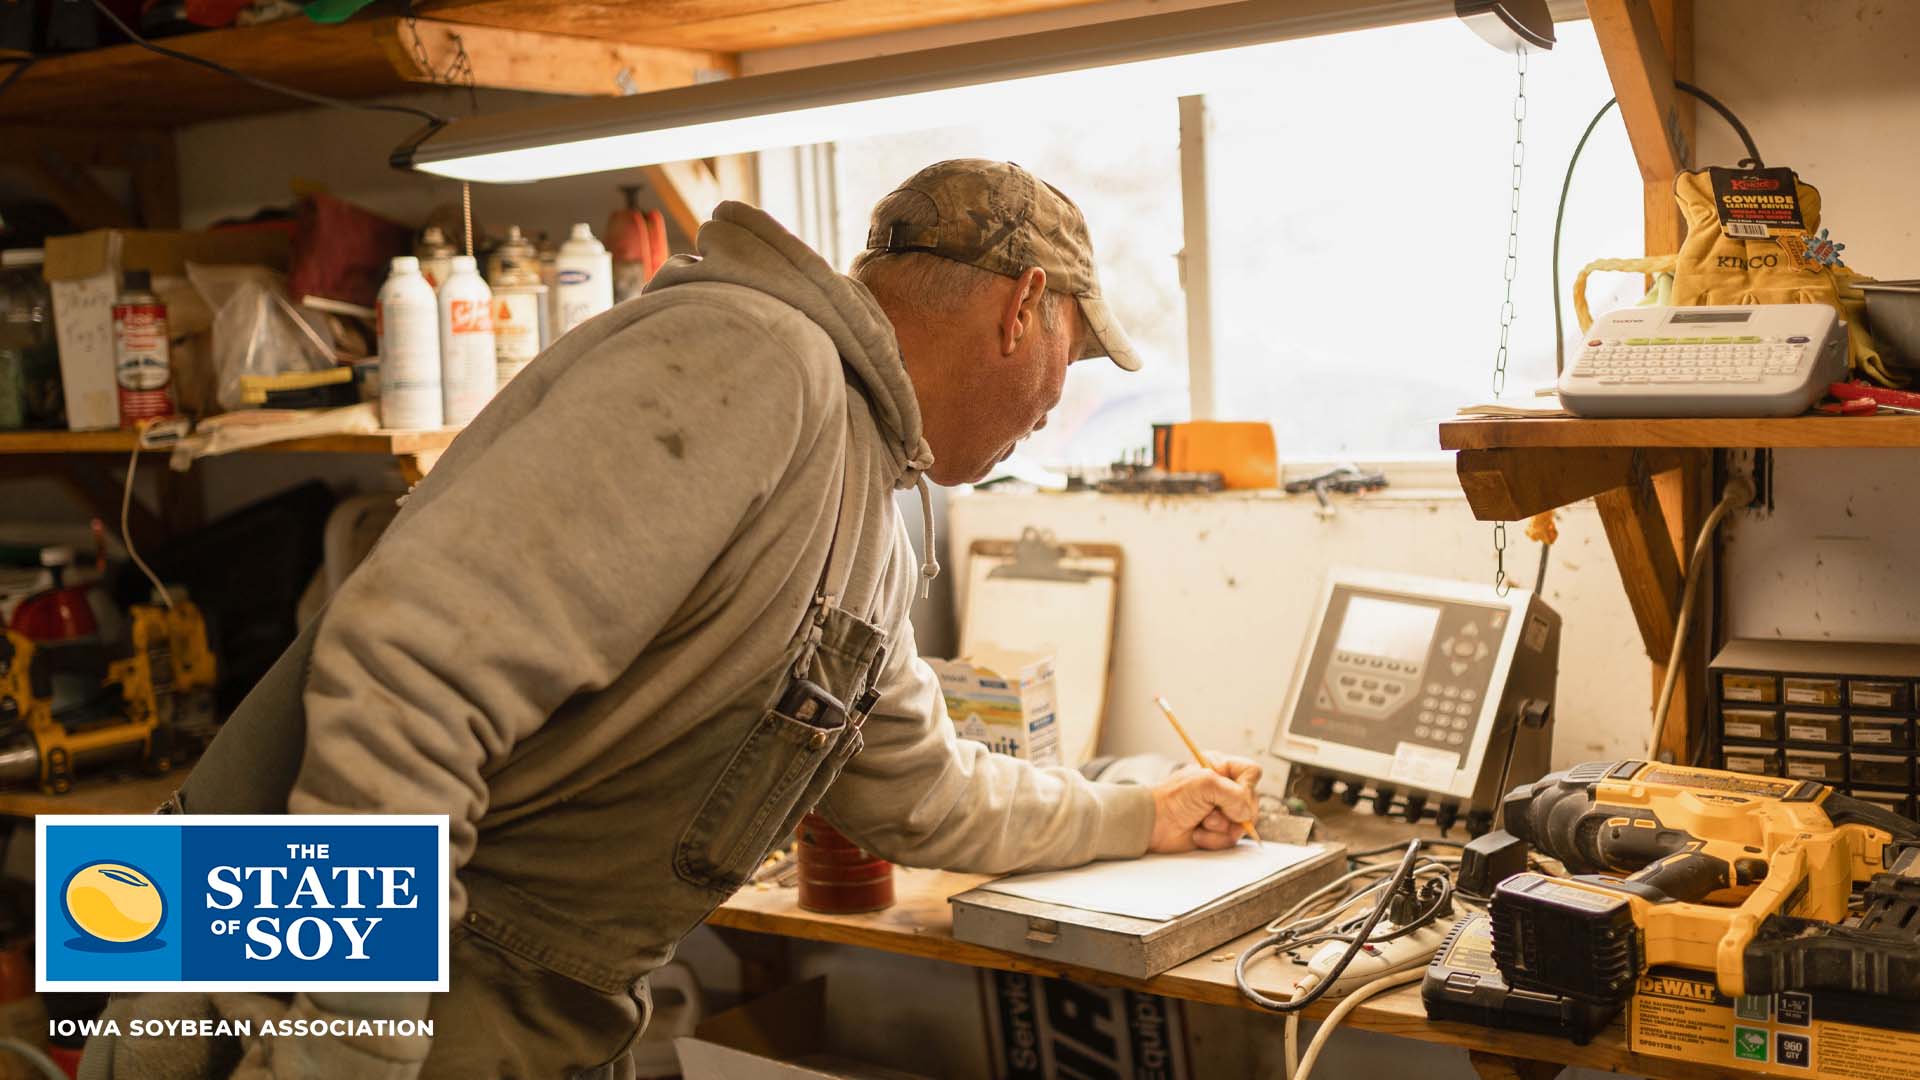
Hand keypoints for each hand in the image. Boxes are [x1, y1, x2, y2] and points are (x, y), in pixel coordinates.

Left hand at [1148, 756, 1262, 852]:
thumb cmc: (1172, 799)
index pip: (1252, 773)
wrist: (1153, 825)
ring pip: (1244, 824)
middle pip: (1252, 802)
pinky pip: (1231, 839)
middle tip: (1210, 812)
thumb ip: (1234, 794)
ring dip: (1220, 828)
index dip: (1246, 786)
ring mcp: (1223, 811)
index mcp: (1222, 768)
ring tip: (1202, 822)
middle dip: (1230, 812)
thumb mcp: (1205, 785)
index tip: (1231, 794)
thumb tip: (1247, 813)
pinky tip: (1198, 834)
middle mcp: (1225, 788)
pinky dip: (1214, 840)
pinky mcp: (1219, 831)